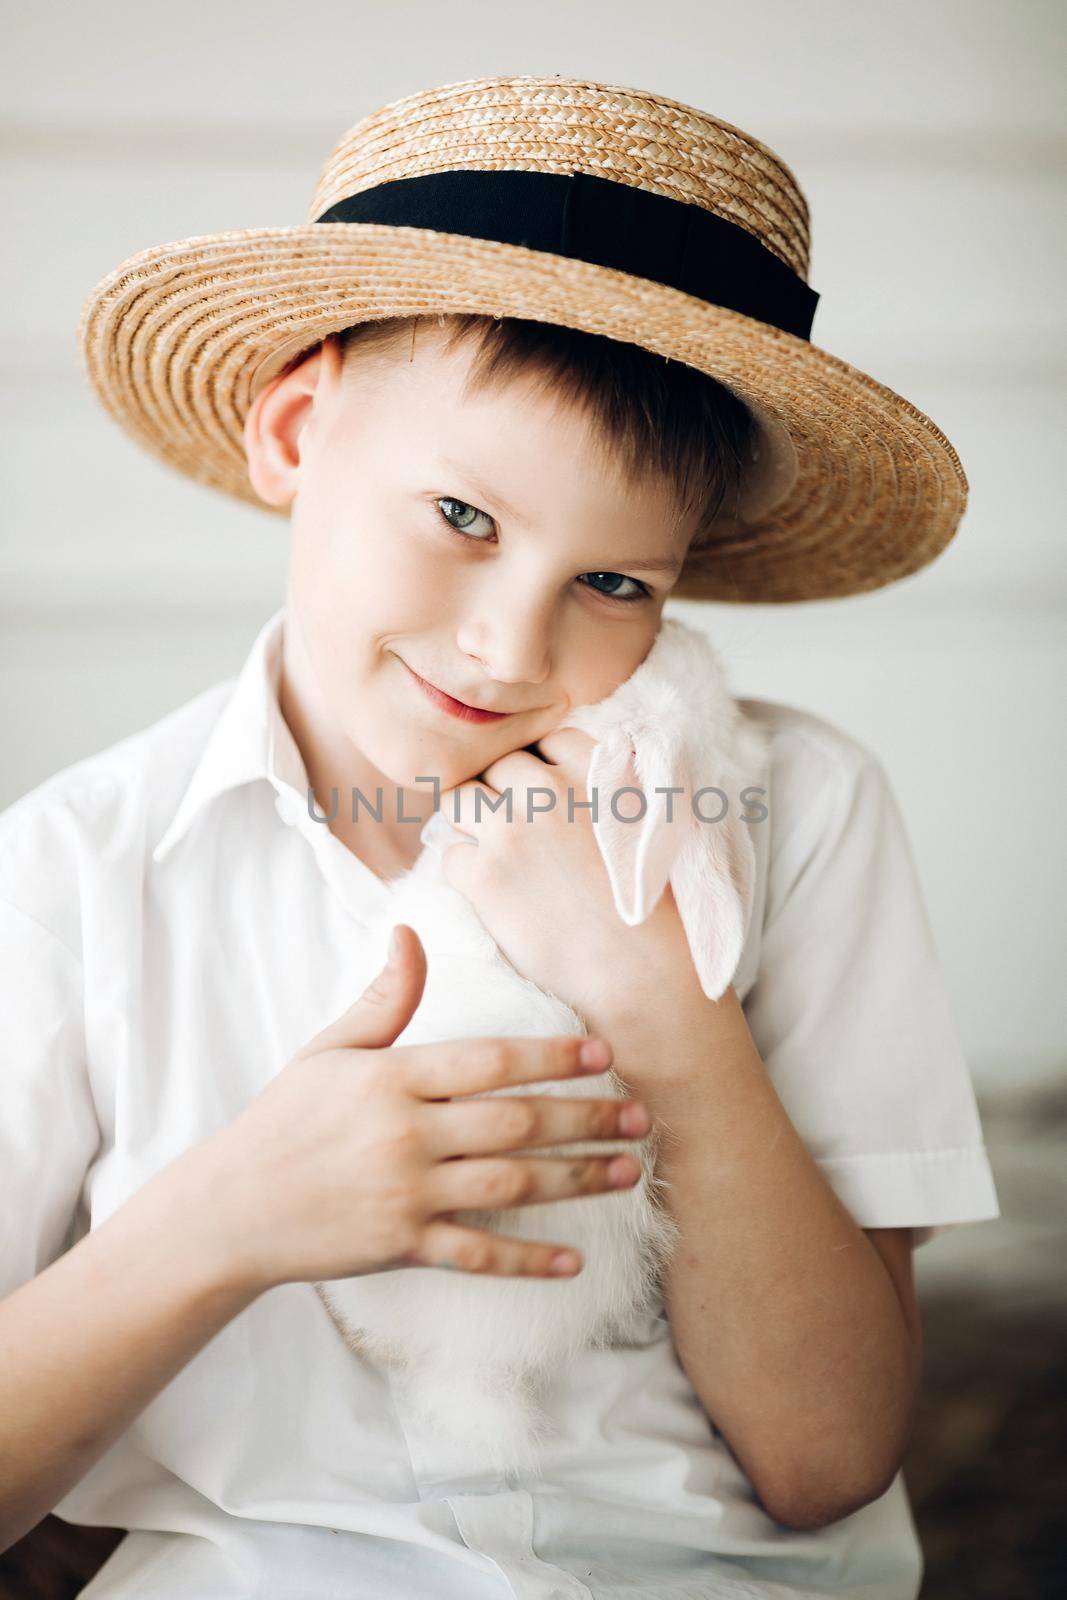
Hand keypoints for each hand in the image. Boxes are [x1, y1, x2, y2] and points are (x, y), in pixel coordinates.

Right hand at [201, 925, 650, 1292]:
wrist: (232, 1208)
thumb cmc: (285, 1120)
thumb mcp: (329, 1050)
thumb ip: (384, 999)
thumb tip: (409, 933)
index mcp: (393, 1078)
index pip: (490, 1061)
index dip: (552, 1055)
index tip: (602, 1054)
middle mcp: (405, 1134)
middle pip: (515, 1122)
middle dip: (585, 1118)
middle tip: (641, 1116)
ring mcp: (405, 1194)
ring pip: (510, 1185)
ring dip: (576, 1179)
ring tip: (627, 1171)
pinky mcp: (400, 1247)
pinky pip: (476, 1255)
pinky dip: (526, 1259)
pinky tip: (573, 1258)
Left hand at [439, 729, 710, 1054]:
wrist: (644, 978)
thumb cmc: (661, 912)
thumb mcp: (656, 825)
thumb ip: (621, 784)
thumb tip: (591, 763)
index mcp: (599, 773)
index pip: (550, 738)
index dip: (543, 767)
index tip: (548, 797)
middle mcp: (551, 791)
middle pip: (500, 766)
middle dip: (503, 794)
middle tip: (516, 832)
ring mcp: (512, 831)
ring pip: (459, 800)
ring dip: (471, 823)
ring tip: (494, 856)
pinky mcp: (484, 877)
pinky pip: (449, 855)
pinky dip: (464, 873)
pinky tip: (492, 896)